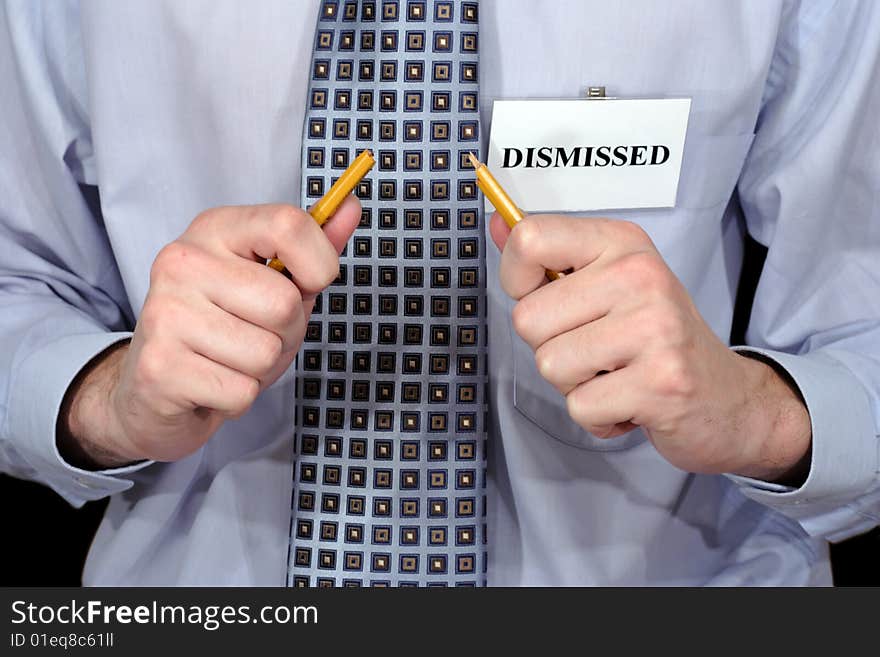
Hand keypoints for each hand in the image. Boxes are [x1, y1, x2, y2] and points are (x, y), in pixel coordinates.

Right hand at [59, 197, 360, 466]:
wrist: (155, 388)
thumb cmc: (225, 329)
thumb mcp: (274, 283)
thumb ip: (313, 248)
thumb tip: (351, 206)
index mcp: (214, 230)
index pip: (287, 225)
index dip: (320, 263)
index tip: (311, 282)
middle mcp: (181, 261)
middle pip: (284, 303)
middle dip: (288, 332)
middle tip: (257, 334)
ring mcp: (165, 313)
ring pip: (265, 352)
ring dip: (263, 368)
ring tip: (232, 359)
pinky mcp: (159, 367)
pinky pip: (242, 391)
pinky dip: (240, 398)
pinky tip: (213, 382)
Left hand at [490, 213, 811, 481]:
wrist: (728, 396)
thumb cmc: (656, 337)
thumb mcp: (607, 281)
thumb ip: (548, 256)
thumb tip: (498, 221)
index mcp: (621, 243)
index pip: (530, 240)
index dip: (517, 279)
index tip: (543, 295)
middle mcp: (639, 275)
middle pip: (527, 319)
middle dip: (550, 346)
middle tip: (597, 349)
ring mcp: (655, 328)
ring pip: (550, 365)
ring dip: (575, 384)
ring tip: (615, 374)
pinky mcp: (662, 382)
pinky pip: (580, 407)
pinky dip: (598, 417)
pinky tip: (630, 401)